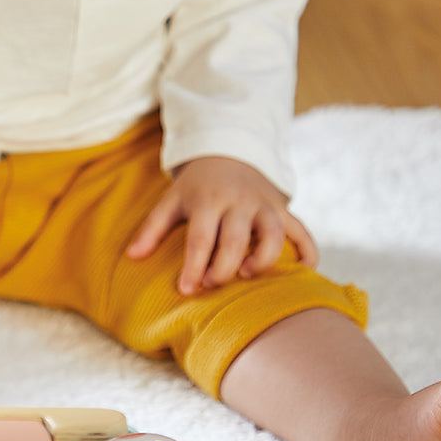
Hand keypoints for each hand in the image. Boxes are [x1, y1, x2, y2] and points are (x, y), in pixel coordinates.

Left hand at [126, 156, 318, 294]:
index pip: (201, 238)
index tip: (187, 289)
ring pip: (275, 235)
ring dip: (264, 259)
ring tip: (247, 275)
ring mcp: (265, 205)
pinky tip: (302, 273)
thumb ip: (153, 229)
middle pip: (237, 240)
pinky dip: (308, 252)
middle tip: (212, 283)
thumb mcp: (171, 200)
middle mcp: (239, 202)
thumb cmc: (196, 186)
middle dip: (224, 267)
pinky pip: (303, 232)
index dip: (194, 266)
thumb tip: (132, 257)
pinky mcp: (283, 210)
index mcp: (208, 200)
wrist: (229, 151)